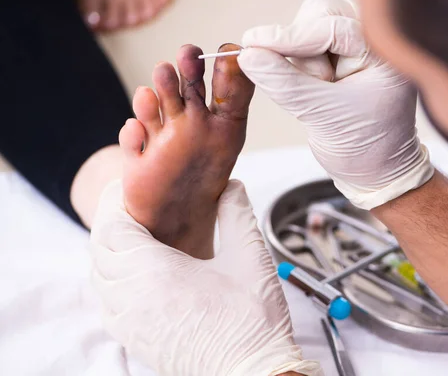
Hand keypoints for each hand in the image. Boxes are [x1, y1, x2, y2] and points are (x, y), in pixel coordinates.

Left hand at [89, 180, 321, 375]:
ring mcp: (130, 323)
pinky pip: (106, 305)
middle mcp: (132, 297)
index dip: (115, 201)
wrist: (252, 373)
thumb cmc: (252, 321)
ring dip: (108, 252)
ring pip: (98, 278)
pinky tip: (135, 278)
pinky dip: (110, 283)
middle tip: (132, 208)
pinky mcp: (135, 341)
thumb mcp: (250, 257)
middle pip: (98, 249)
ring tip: (134, 238)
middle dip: (110, 222)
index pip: (111, 226)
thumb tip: (232, 187)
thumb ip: (236, 214)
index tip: (128, 187)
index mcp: (155, 272)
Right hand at [238, 0, 432, 209]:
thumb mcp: (322, 116)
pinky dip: (297, 63)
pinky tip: (311, 88)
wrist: (374, 170)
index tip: (255, 44)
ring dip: (300, 57)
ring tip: (318, 94)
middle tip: (315, 87)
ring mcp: (354, 48)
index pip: (332, 27)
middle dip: (303, 50)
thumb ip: (285, 84)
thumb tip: (248, 56)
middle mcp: (372, 42)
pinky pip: (305, 46)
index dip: (291, 36)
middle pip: (320, 15)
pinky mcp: (337, 58)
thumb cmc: (364, 147)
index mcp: (384, 55)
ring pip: (309, 27)